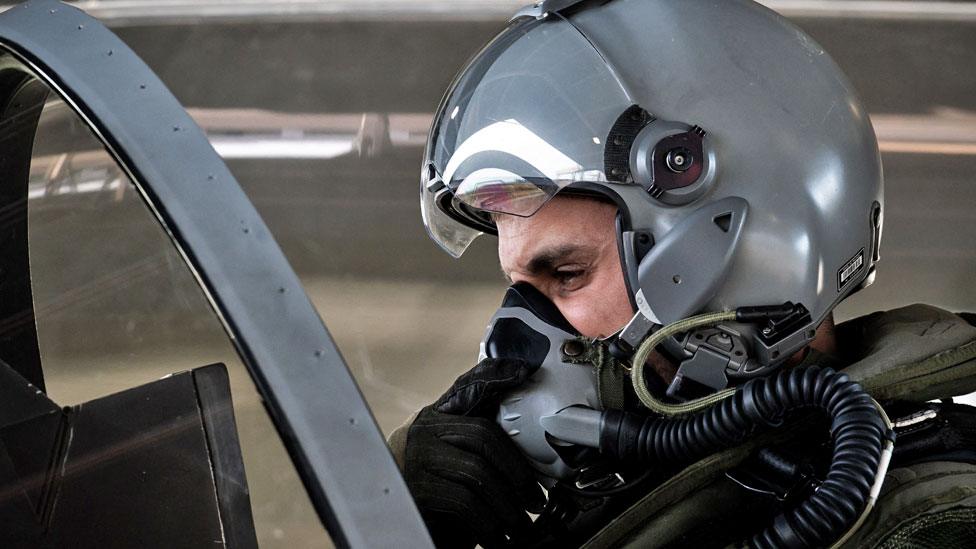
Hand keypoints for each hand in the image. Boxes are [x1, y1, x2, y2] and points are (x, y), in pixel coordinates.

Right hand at [405, 358, 545, 547]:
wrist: (394, 519)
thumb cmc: (435, 486)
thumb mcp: (459, 456)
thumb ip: (484, 437)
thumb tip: (523, 396)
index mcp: (437, 416)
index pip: (469, 388)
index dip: (495, 377)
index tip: (523, 370)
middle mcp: (425, 431)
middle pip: (482, 436)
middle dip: (517, 471)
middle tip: (535, 501)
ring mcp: (418, 458)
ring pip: (476, 472)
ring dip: (507, 505)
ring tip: (521, 527)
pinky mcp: (416, 489)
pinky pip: (463, 501)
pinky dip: (488, 524)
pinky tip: (497, 538)